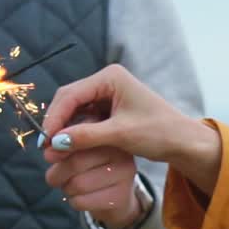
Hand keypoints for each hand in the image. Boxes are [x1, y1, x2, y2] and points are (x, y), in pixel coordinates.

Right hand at [40, 64, 222, 194]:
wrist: (183, 141)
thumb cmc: (159, 132)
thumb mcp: (120, 135)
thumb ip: (87, 137)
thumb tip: (56, 142)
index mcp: (110, 77)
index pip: (71, 94)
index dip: (55, 117)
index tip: (46, 140)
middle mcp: (106, 82)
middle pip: (69, 100)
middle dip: (57, 123)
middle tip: (46, 148)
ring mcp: (107, 94)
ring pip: (75, 111)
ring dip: (65, 130)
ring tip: (55, 151)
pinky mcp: (109, 109)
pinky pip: (85, 119)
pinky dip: (76, 133)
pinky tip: (69, 148)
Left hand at [45, 146, 142, 228]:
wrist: (116, 196)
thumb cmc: (92, 167)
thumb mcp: (79, 148)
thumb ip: (63, 144)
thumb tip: (49, 151)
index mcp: (109, 133)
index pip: (77, 138)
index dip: (57, 148)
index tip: (49, 156)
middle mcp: (121, 152)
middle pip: (75, 162)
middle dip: (57, 173)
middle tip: (54, 177)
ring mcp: (124, 176)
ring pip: (77, 184)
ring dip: (66, 188)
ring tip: (72, 186)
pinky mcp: (120, 198)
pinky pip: (81, 202)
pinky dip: (74, 201)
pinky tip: (82, 197)